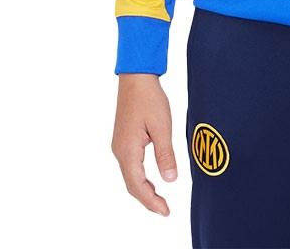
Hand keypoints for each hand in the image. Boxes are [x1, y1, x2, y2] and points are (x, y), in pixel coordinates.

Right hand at [111, 73, 178, 215]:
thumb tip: (170, 180)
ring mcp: (119, 145)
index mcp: (128, 150)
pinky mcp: (123, 139)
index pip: (137, 185)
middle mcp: (119, 151)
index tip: (165, 211)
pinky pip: (130, 166)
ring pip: (130, 176)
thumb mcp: (162, 126)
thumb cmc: (149, 99)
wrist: (136, 78)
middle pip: (131, 184)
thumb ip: (165, 154)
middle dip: (147, 199)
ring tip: (159, 199)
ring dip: (143, 189)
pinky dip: (140, 178)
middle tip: (164, 209)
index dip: (151, 201)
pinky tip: (151, 179)